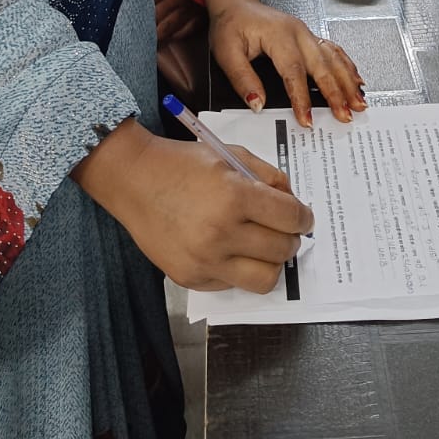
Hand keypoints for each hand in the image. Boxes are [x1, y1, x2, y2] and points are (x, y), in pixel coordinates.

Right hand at [75, 119, 312, 292]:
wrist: (134, 180)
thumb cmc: (182, 163)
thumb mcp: (231, 155)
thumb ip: (268, 176)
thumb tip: (294, 203)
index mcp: (234, 196)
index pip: (290, 218)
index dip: (304, 218)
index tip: (304, 218)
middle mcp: (220, 233)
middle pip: (282, 250)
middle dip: (291, 238)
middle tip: (285, 230)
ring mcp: (204, 261)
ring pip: (264, 279)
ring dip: (272, 262)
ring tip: (263, 245)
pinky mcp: (190, 278)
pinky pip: (233, 284)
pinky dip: (239, 268)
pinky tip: (230, 249)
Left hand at [209, 0, 365, 126]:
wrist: (236, 5)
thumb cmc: (231, 25)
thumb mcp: (226, 52)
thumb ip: (241, 78)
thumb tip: (257, 103)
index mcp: (278, 34)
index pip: (294, 70)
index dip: (302, 97)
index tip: (306, 119)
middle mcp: (298, 32)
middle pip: (322, 65)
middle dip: (336, 93)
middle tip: (345, 115)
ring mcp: (307, 33)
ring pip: (333, 58)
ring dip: (347, 81)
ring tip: (358, 102)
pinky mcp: (310, 37)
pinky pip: (334, 51)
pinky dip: (347, 66)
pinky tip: (356, 80)